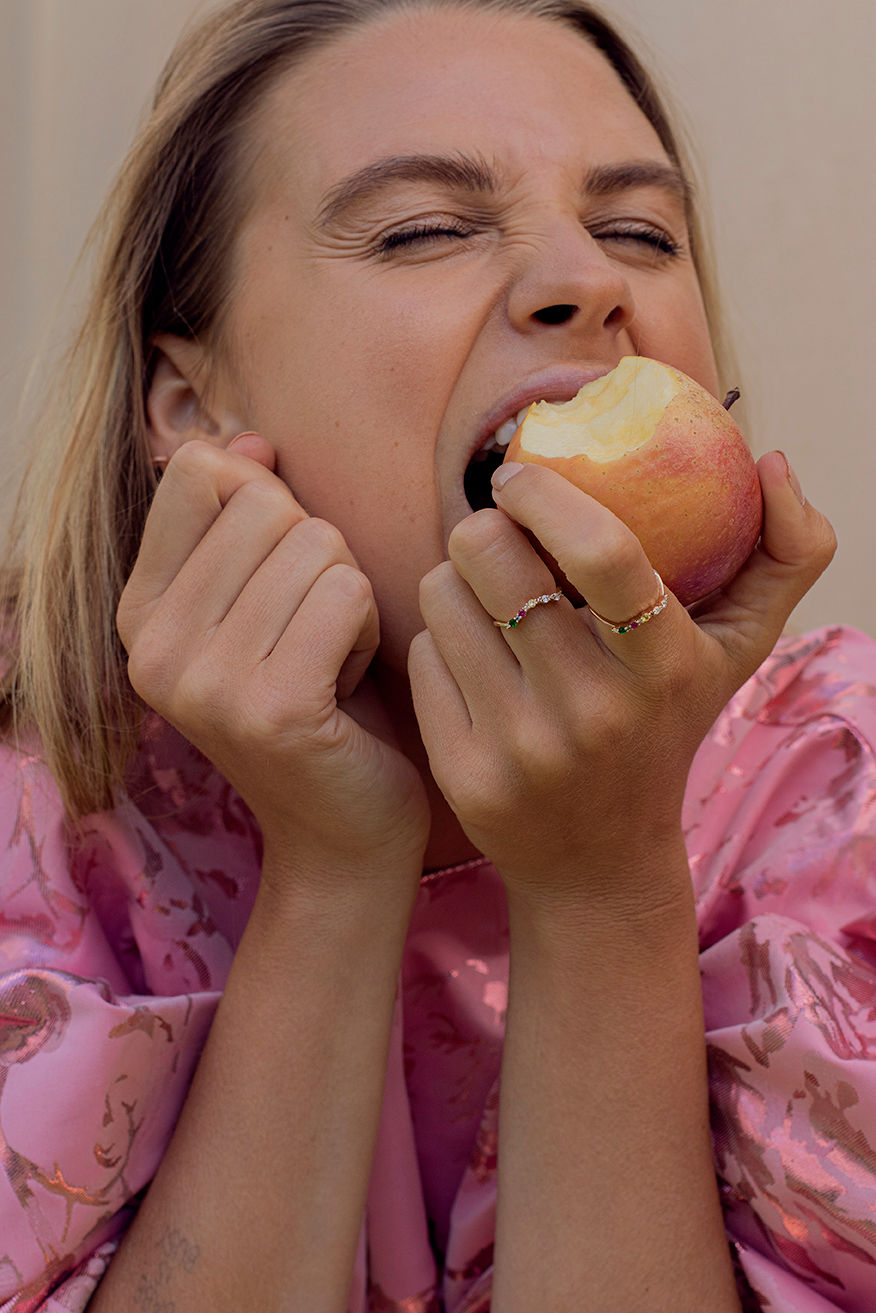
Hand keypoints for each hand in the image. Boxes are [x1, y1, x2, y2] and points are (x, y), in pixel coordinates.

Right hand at [117, 436, 428, 885]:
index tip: (280, 578)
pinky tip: (347, 685)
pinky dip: (367, 629)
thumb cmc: (317, 704)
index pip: (201, 472)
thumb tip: (248, 439)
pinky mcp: (269, 708)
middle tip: (312, 635)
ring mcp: (204, 681)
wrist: (342, 833)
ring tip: (329, 663)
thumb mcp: (261, 603)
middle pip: (267, 502)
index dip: (270, 506)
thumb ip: (244, 519)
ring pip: (317, 544)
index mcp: (138, 612)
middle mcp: (152, 647)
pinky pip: (348, 591)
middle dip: (318, 556)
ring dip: (348, 598)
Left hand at [409, 450, 833, 906]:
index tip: (520, 473)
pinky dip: (439, 643)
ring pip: (443, 597)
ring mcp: (523, 747)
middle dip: (482, 527)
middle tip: (497, 537)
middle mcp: (593, 711)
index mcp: (664, 667)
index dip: (546, 495)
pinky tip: (474, 664)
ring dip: (456, 581)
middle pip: (491, 557)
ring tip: (489, 605)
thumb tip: (771, 461)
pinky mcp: (464, 774)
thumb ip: (786, 553)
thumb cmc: (667, 727)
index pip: (604, 554)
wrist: (601, 861)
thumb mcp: (740, 650)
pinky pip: (421, 655)